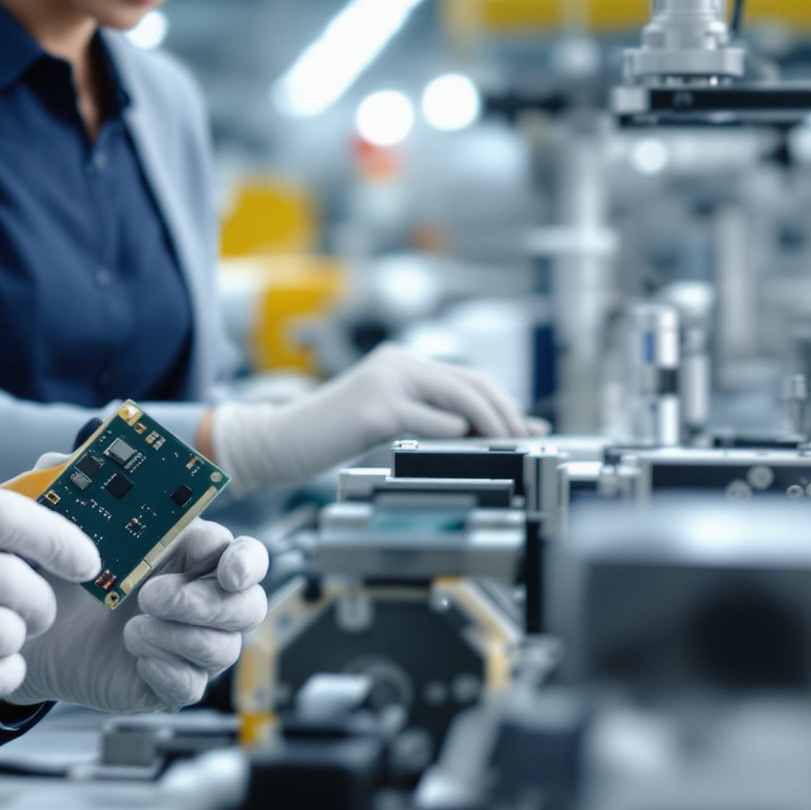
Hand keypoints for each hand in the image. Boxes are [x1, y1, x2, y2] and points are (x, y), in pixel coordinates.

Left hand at [5, 508, 268, 714]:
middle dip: (208, 604)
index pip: (242, 555)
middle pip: (248, 606)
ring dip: (180, 637)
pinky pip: (192, 686)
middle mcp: (197, 599)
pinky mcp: (167, 683)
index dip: (246, 562)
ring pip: (224, 648)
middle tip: (152, 597)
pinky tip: (137, 657)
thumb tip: (67, 457)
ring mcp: (185, 644)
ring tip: (132, 629)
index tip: (228, 570)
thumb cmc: (59, 571)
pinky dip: (169, 671)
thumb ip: (66, 483)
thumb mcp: (58, 524)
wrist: (32, 632)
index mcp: (186, 554)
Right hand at [206, 344, 536, 493]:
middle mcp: (396, 363)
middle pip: (471, 384)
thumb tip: (485, 431)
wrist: (280, 440)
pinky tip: (460, 445)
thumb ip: (429, 417)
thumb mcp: (386, 418)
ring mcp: (385, 383)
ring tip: (504, 447)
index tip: (529, 426)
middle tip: (525, 440)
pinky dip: (451, 432)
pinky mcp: (374, 409)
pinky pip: (427, 419)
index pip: (468, 378)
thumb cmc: (331, 435)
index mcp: (401, 362)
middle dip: (506, 414)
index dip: (504, 401)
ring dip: (490, 424)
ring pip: (458, 397)